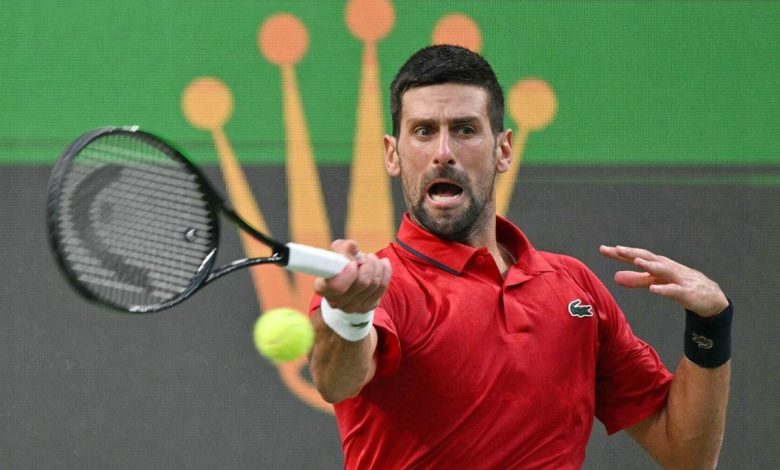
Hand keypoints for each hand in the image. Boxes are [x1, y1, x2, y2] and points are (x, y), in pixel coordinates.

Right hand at [313, 239, 391, 313]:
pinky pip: (383, 286)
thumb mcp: (335, 254)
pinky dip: (385, 271)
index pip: (337, 286)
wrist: (344, 286)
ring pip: (374, 283)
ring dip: (376, 265)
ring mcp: (353, 307)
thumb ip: (341, 248)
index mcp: (323, 287)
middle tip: (364, 257)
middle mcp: (337, 301)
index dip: (348, 273)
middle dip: (367, 264)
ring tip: (371, 259)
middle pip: (362, 282)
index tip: (353, 262)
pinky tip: (382, 263)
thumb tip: (352, 246)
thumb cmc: (338, 267)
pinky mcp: (368, 306)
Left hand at [599, 245, 728, 316]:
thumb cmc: (680, 284)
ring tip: (635, 261)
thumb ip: (636, 280)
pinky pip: (674, 291)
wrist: (711, 297)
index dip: (620, 253)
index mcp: (657, 264)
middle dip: (632, 253)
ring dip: (649, 265)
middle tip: (616, 249)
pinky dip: (664, 289)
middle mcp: (666, 267)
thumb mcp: (655, 282)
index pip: (636, 255)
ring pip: (662, 270)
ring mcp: (677, 278)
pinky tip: (653, 289)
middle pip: (647, 258)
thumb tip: (615, 277)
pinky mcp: (686, 293)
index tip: (603, 249)